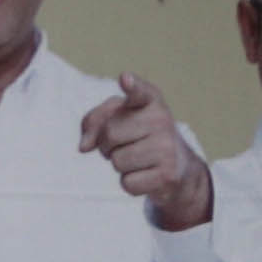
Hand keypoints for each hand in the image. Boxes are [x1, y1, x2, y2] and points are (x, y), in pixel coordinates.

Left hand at [86, 77, 212, 226]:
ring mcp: (167, 147)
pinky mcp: (167, 174)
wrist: (178, 166)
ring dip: (119, 164)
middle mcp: (163, 120)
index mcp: (150, 102)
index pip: (141, 92)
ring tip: (138, 159)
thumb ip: (94, 122)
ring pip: (117, 160)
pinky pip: (127, 182)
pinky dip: (130, 182)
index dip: (132, 86)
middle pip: (111, 133)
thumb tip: (83, 147)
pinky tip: (147, 174)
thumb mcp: (117, 121)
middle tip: (125, 144)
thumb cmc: (138, 137)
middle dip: (108, 145)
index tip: (125, 79)